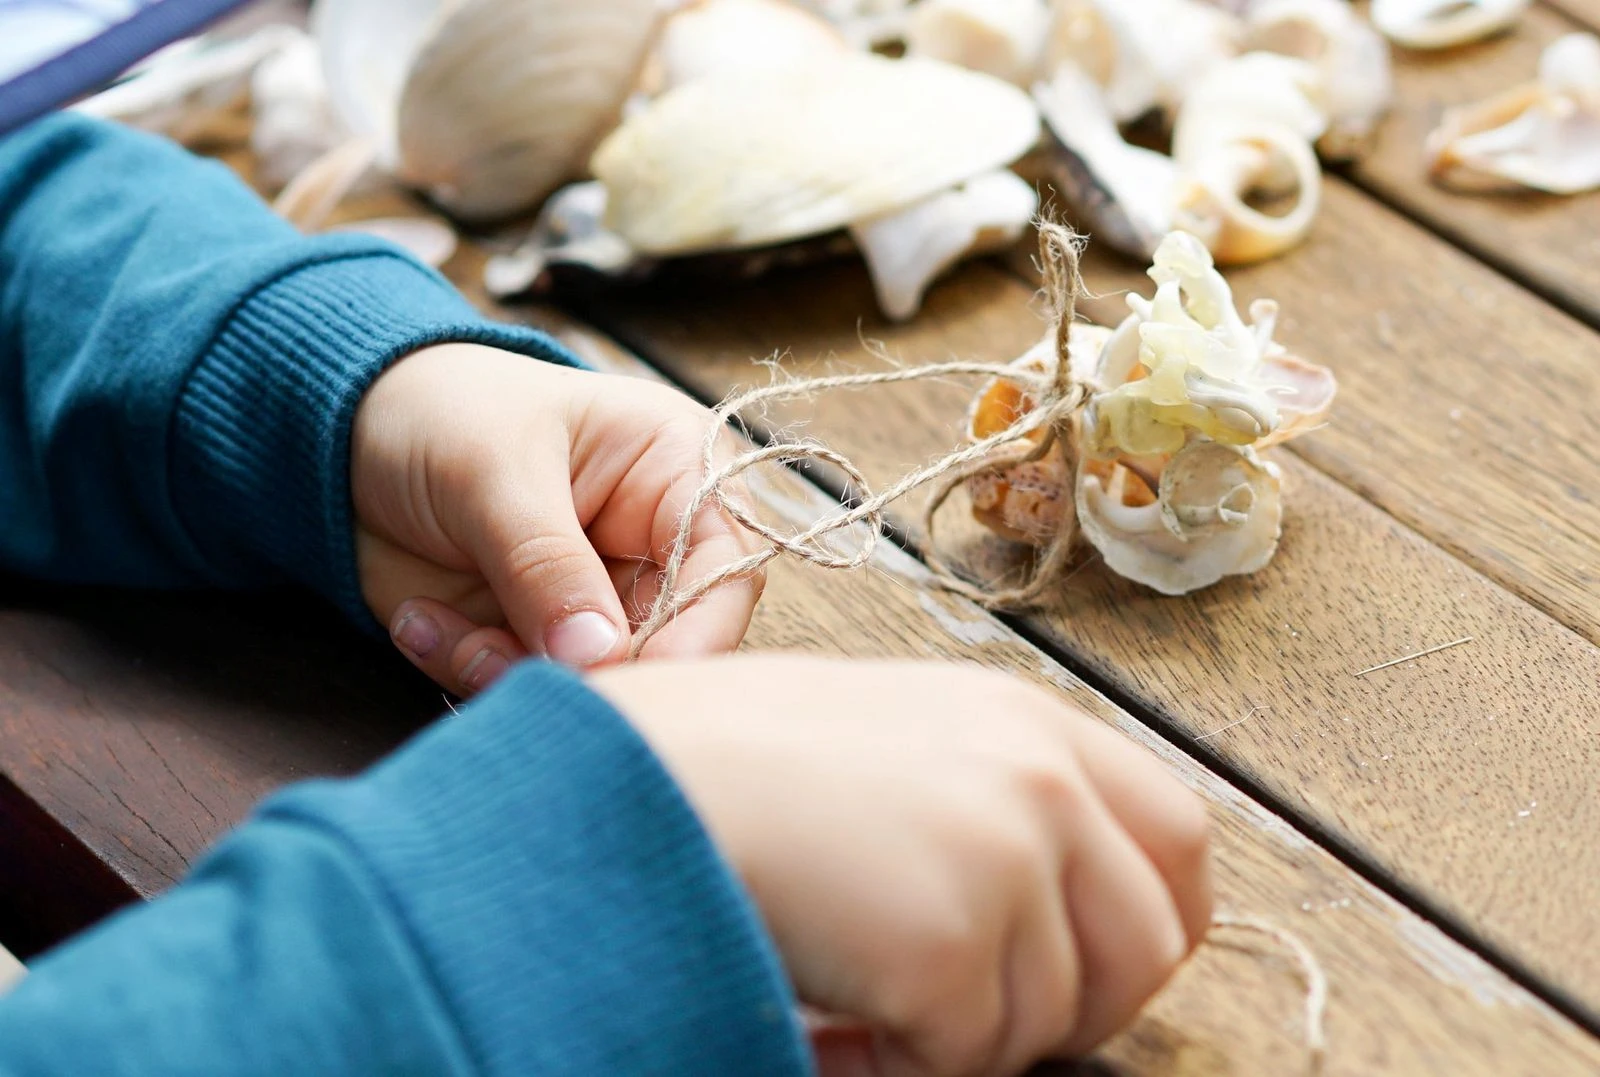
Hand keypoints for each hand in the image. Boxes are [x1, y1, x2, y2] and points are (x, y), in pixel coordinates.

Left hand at [351, 343, 760, 691]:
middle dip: (585, 665)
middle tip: (504, 654)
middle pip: (668, 645)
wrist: (342, 434)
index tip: (632, 675)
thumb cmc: (441, 412)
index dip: (697, 633)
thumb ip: (548, 565)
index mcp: (675, 474)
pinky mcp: (534, 638)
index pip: (724, 571)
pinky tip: (420, 620)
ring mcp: (590, 600)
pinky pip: (528, 687)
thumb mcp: (495, 473)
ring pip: (592, 679)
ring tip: (437, 623)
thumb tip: (597, 655)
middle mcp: (649, 547)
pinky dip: (467, 668)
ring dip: (510, 669)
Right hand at [588, 656, 1212, 1076]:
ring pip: (1050, 1021)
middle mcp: (1040, 781)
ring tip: (865, 993)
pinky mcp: (952, 946)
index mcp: (1028, 722)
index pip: (1181, 839)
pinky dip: (898, 1062)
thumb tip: (1055, 903)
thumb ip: (995, 796)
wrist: (635, 778)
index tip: (1099, 966)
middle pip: (1150, 947)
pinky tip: (834, 1015)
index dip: (1156, 919)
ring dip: (964, 1036)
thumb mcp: (895, 737)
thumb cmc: (733, 757)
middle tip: (974, 1014)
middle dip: (1077, 1006)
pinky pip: (964, 1060)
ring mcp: (1006, 859)